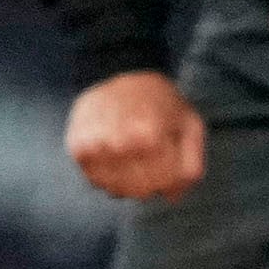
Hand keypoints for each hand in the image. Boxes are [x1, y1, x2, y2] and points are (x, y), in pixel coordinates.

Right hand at [65, 69, 206, 201]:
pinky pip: (95, 182)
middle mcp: (119, 142)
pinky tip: (115, 159)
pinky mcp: (77, 147)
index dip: (170, 180)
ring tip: (132, 158)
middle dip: (150, 182)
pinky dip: (107, 178)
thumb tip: (172, 197)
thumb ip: (190, 164)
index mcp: (150, 135)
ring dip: (127, 183)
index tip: (168, 163)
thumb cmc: (159, 101)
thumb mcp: (190, 124)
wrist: (118, 71)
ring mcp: (96, 146)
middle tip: (150, 160)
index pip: (163, 183)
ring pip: (116, 190)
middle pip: (140, 191)